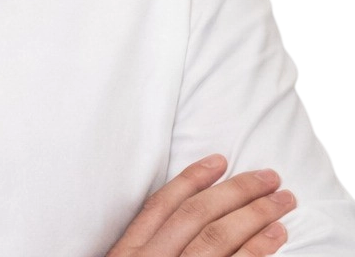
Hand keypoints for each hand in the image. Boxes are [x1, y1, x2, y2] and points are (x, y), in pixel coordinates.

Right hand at [106, 154, 296, 256]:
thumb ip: (143, 246)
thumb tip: (175, 219)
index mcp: (127, 252)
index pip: (160, 205)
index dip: (191, 179)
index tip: (218, 160)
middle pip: (195, 216)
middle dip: (234, 192)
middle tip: (268, 177)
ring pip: (216, 238)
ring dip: (253, 216)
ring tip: (281, 202)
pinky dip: (257, 250)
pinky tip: (275, 236)